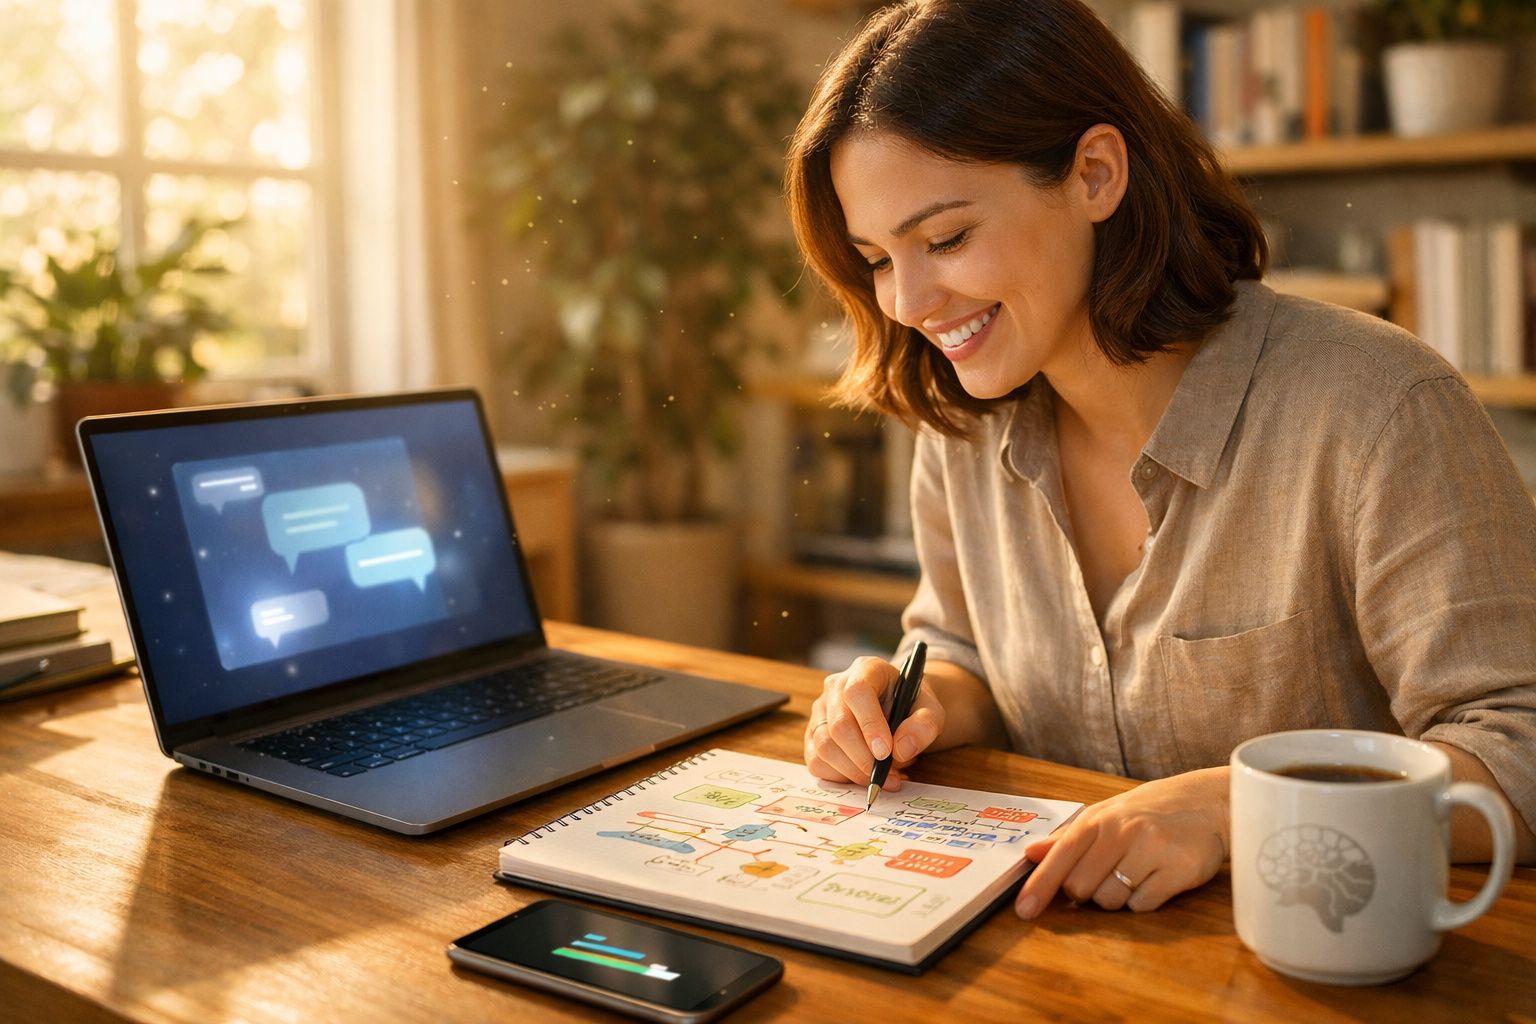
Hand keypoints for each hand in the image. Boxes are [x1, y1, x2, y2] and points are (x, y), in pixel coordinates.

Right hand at [803, 655, 944, 788]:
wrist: (900, 710)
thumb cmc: (913, 707)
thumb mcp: (931, 710)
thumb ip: (924, 726)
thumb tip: (901, 749)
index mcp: (866, 669)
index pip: (858, 692)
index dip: (870, 724)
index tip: (886, 752)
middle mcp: (836, 686)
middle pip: (838, 725)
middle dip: (863, 758)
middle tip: (888, 776)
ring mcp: (821, 710)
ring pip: (824, 746)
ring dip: (853, 771)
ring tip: (882, 778)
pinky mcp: (813, 734)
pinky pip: (816, 761)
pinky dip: (840, 777)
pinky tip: (862, 775)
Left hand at [1015, 767, 1228, 916]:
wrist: (1208, 802)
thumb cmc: (1149, 811)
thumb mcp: (1105, 815)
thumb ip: (1068, 838)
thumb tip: (1030, 853)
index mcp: (1099, 819)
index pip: (1060, 856)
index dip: (1039, 886)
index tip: (1024, 911)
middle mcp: (1123, 831)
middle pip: (1081, 887)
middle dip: (1085, 892)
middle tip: (1104, 875)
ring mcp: (1151, 850)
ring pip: (1110, 901)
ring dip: (1115, 898)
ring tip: (1133, 873)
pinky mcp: (1179, 871)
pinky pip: (1143, 906)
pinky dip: (1142, 901)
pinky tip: (1154, 879)